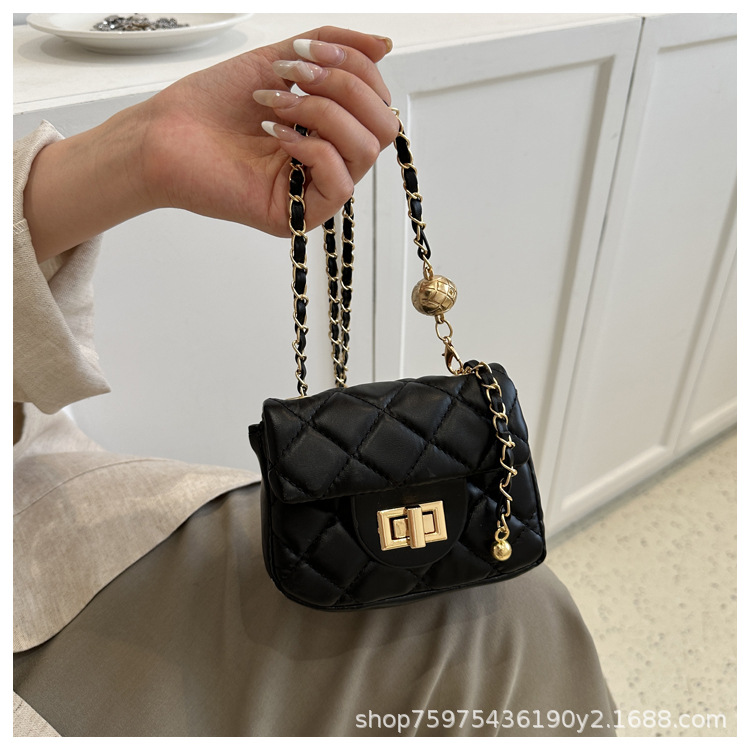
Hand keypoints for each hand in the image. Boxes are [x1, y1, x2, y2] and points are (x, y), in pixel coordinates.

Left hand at [140, 26, 397, 234]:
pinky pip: (339, 182)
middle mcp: (330, 161)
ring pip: (366, 150)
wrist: (165, 134)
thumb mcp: (280, 59)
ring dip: (324, 112)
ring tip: (277, 103)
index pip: (378, 102)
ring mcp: (315, 190)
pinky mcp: (297, 216)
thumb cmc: (213, 103)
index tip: (305, 49)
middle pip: (384, 127)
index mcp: (331, 129)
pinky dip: (310, 146)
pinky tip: (273, 133)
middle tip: (296, 75)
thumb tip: (384, 45)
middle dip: (345, 87)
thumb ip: (333, 46)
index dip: (356, 66)